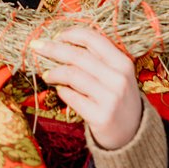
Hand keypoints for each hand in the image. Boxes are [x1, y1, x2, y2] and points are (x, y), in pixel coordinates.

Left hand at [31, 28, 143, 149]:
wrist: (132, 133)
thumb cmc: (118, 98)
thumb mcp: (117, 75)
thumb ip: (98, 59)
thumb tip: (62, 43)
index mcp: (123, 62)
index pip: (93, 39)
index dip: (71, 34)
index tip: (56, 35)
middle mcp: (118, 78)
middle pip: (78, 56)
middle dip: (53, 49)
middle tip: (36, 46)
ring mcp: (110, 98)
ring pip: (73, 75)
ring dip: (54, 72)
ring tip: (46, 74)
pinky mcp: (100, 116)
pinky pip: (73, 98)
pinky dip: (62, 92)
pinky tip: (60, 90)